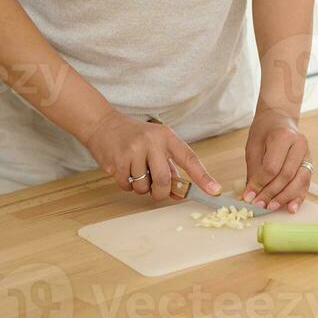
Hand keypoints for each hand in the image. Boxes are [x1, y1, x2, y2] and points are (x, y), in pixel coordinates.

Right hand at [80, 109, 219, 203]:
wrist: (102, 124)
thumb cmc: (134, 136)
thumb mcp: (156, 143)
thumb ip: (169, 166)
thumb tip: (180, 193)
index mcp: (166, 136)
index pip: (189, 158)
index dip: (203, 177)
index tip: (214, 190)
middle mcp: (152, 142)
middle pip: (164, 180)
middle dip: (161, 192)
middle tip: (157, 190)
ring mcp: (134, 151)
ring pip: (144, 187)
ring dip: (141, 188)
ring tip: (136, 172)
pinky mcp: (117, 161)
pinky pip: (127, 186)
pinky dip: (127, 185)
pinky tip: (124, 170)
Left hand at [242, 109, 310, 212]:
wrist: (280, 118)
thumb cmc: (265, 130)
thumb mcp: (253, 145)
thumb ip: (253, 170)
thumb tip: (250, 194)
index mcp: (284, 136)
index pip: (271, 167)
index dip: (259, 184)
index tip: (248, 196)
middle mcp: (300, 145)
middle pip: (286, 176)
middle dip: (271, 193)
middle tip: (258, 204)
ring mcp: (308, 154)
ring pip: (299, 181)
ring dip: (285, 197)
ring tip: (271, 207)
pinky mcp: (310, 163)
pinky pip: (305, 183)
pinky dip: (298, 197)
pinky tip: (290, 208)